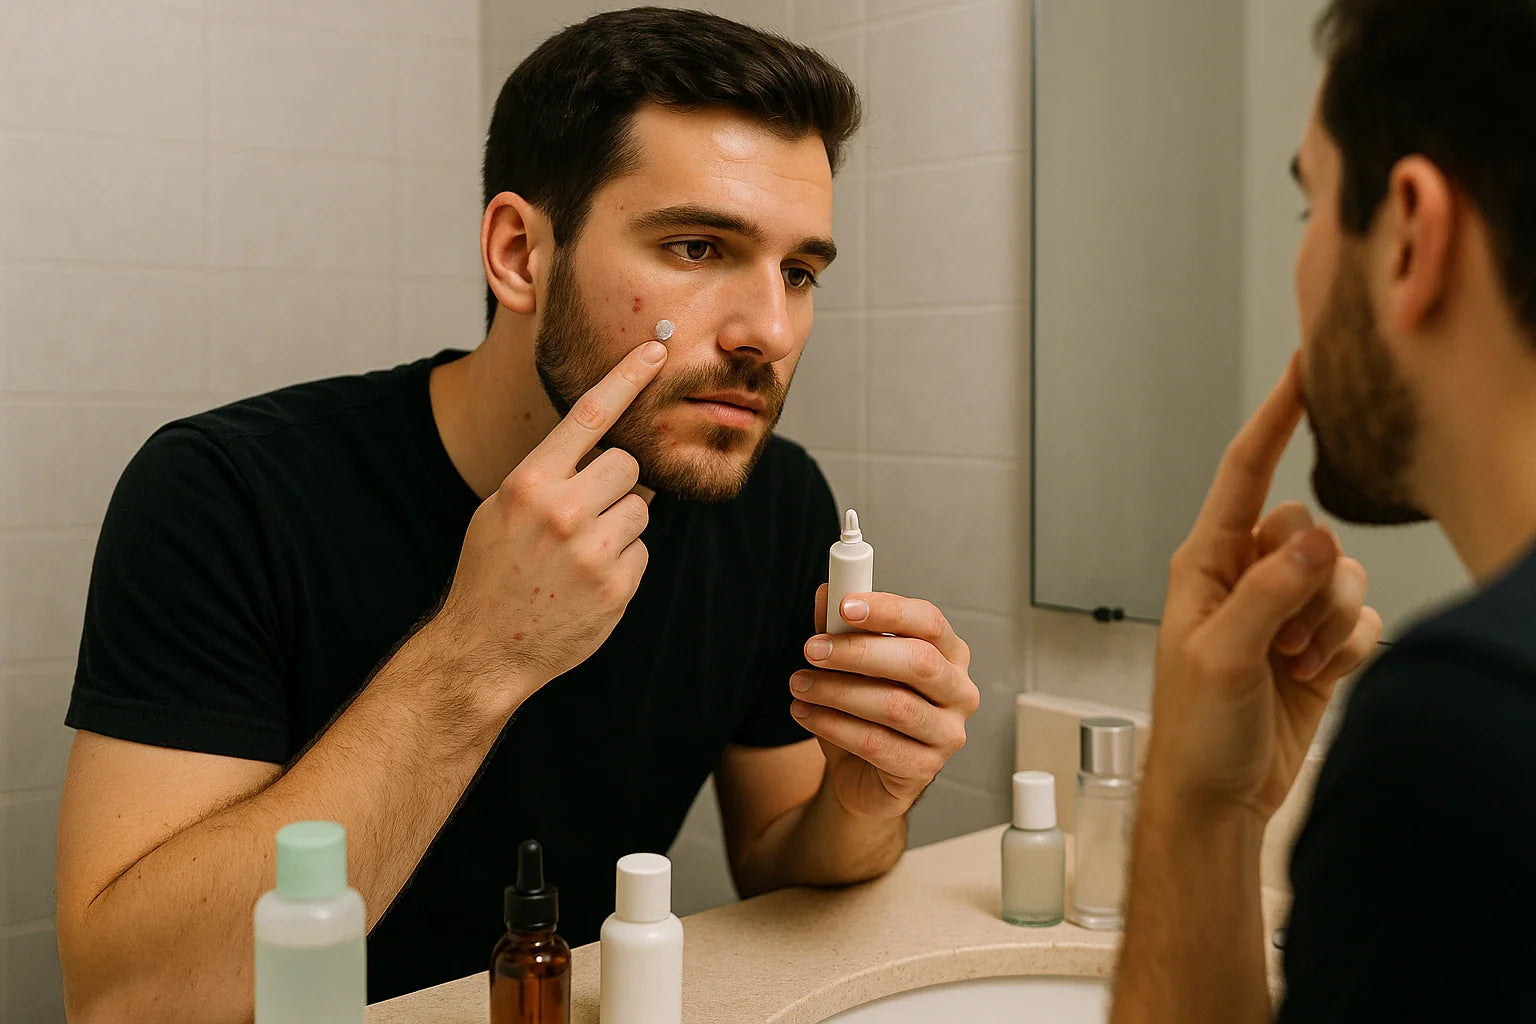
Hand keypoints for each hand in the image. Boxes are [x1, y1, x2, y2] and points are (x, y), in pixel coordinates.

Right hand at [431, 340, 667, 701]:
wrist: (485, 648)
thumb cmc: (492, 571)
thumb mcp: (501, 509)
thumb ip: (549, 474)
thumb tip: (608, 445)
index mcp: (529, 483)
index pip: (588, 415)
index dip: (626, 377)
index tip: (656, 350)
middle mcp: (563, 511)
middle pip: (627, 462)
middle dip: (616, 481)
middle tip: (585, 511)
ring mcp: (593, 551)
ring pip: (640, 506)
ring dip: (621, 523)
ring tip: (581, 552)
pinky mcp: (617, 587)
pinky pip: (642, 551)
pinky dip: (623, 564)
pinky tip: (587, 583)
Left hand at [789, 587, 980, 819]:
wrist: (863, 774)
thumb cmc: (865, 711)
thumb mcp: (850, 665)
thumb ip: (842, 628)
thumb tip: (828, 591)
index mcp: (949, 654)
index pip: (929, 621)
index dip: (888, 610)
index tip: (845, 606)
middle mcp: (959, 691)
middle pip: (918, 662)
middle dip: (858, 652)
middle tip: (812, 649)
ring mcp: (947, 733)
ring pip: (895, 706)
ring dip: (837, 691)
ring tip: (799, 685)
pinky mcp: (924, 769)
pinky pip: (876, 744)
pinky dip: (833, 725)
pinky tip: (805, 713)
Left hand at [1148, 353, 1381, 820]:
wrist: (1219, 796)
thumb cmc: (1194, 729)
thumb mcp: (1220, 656)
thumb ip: (1270, 593)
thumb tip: (1318, 543)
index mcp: (1205, 562)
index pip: (1244, 474)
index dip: (1275, 421)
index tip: (1301, 370)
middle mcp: (1245, 575)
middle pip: (1311, 531)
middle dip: (1311, 583)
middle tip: (1282, 636)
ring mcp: (1284, 609)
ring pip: (1343, 575)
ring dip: (1329, 621)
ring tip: (1292, 662)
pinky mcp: (1317, 643)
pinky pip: (1361, 616)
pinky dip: (1348, 646)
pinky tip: (1316, 675)